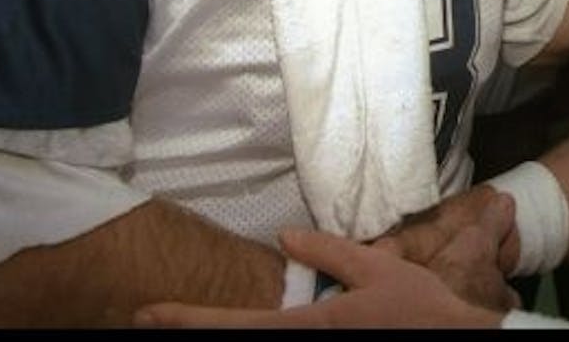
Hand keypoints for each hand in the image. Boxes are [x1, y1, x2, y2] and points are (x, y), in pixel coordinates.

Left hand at [133, 196, 514, 328]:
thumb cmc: (420, 307)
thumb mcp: (378, 268)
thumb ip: (329, 252)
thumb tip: (286, 237)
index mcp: (312, 328)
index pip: (237, 327)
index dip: (188, 320)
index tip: (147, 313)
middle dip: (191, 333)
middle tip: (148, 319)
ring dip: (224, 335)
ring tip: (189, 321)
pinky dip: (259, 338)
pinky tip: (244, 327)